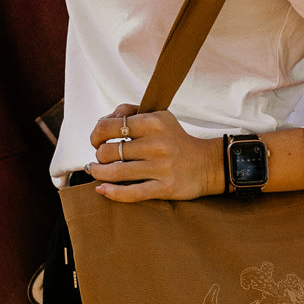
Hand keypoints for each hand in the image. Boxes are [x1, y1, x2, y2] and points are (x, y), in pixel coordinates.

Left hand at [87, 105, 224, 201]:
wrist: (207, 163)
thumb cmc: (175, 138)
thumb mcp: (157, 115)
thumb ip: (129, 111)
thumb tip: (103, 121)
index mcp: (152, 122)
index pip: (109, 126)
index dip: (96, 134)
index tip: (97, 141)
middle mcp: (156, 144)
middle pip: (108, 151)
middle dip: (99, 156)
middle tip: (101, 158)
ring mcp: (160, 167)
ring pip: (115, 172)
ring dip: (99, 173)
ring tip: (96, 171)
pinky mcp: (164, 187)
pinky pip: (131, 192)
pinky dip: (112, 192)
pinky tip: (102, 189)